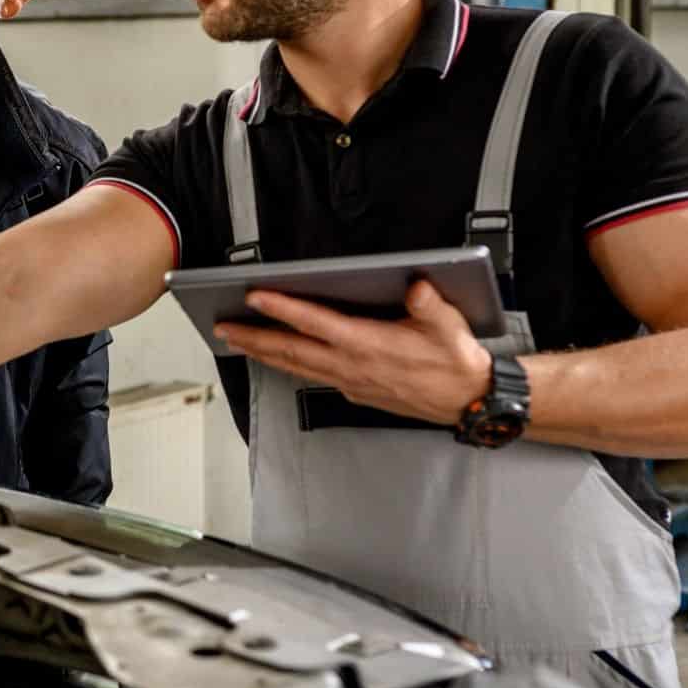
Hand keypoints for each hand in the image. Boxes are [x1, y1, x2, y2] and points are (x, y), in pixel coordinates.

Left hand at [213, 279, 493, 425]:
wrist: (466, 400)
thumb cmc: (455, 360)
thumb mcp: (449, 326)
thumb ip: (429, 305)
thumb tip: (416, 287)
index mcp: (368, 345)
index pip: (315, 323)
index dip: (283, 309)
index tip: (254, 296)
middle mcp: (351, 366)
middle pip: (291, 350)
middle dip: (253, 337)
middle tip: (221, 326)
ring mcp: (349, 382)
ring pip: (296, 366)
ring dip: (262, 353)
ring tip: (234, 340)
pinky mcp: (354, 392)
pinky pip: (311, 376)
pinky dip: (287, 366)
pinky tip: (274, 358)